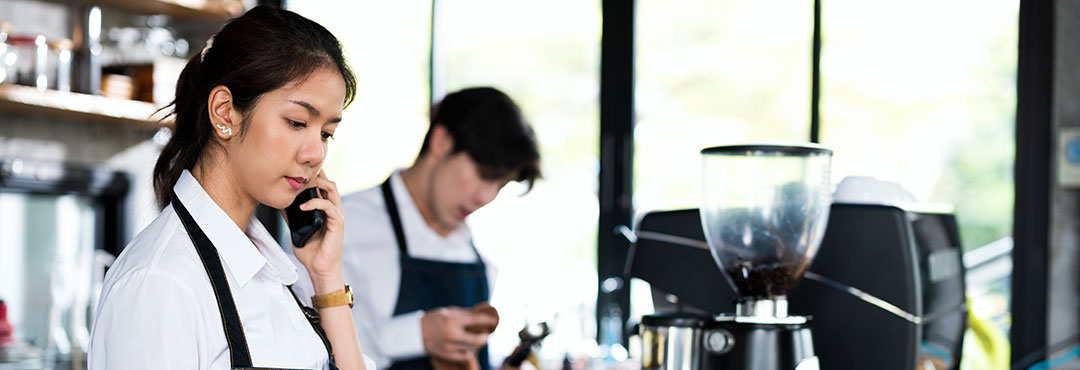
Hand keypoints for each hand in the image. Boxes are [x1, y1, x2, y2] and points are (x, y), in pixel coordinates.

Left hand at [288, 169, 345, 292]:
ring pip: (332, 189)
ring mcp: (337, 215)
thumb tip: (279, 203)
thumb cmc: (311, 252)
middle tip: (299, 172)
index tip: (298, 169)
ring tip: (302, 184)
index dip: (313, 176)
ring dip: (317, 183)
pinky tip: (302, 206)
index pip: (323, 185)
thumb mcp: (295, 229)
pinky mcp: (338, 223)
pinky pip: (328, 206)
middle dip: (316, 174)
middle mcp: (334, 209)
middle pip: (329, 182)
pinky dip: (315, 203)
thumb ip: (290, 215)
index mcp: (326, 209)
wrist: (320, 269)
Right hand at [421, 307, 496, 361]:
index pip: (476, 320)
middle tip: (486, 333)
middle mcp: (451, 335)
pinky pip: (465, 356)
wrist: (415, 333)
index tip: (494, 320)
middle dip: (485, 336)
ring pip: (472, 348)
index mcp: (452, 321)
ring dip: (477, 344)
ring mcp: (449, 347)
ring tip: (477, 338)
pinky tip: (468, 346)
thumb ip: (465, 312)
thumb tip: (482, 310)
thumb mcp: (448, 312)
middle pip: (478, 339)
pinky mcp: (447, 355)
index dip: (487, 320)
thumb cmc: (433, 319)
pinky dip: (469, 351)